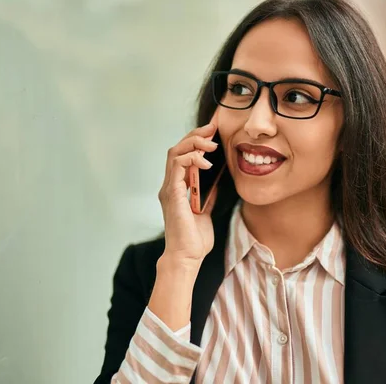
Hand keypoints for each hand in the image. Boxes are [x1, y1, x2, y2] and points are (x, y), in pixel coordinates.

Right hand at [158, 122, 218, 266]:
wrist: (188, 257)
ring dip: (194, 144)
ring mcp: (169, 189)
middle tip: (213, 128)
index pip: (183, 156)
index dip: (196, 141)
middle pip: (177, 149)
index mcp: (177, 188)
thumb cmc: (195, 240)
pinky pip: (178, 166)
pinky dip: (192, 159)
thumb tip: (216, 183)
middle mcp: (170, 185)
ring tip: (211, 145)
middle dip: (196, 135)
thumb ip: (207, 196)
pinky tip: (207, 163)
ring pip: (175, 153)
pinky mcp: (172, 194)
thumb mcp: (206, 212)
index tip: (213, 132)